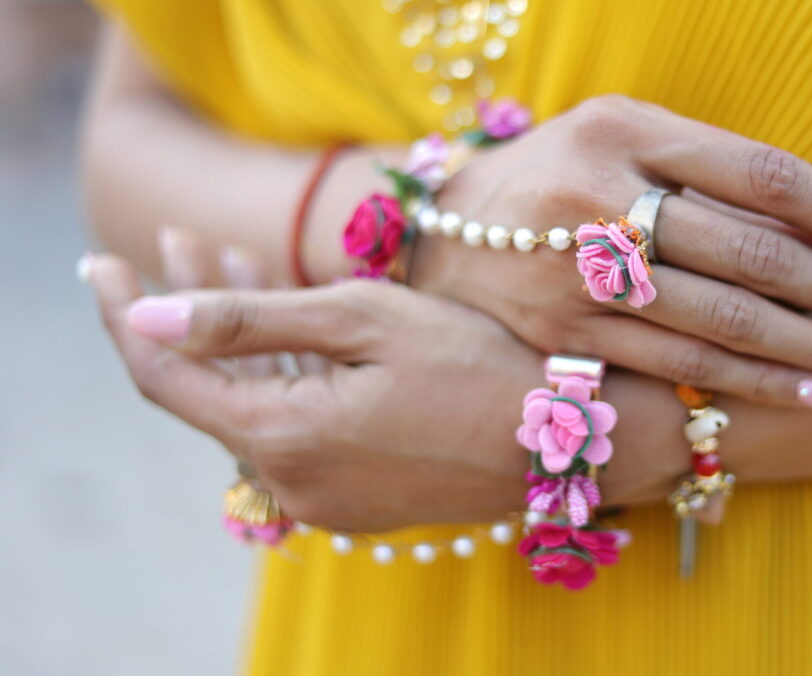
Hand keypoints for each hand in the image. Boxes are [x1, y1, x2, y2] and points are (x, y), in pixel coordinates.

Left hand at [86, 251, 683, 531]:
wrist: (567, 439)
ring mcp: (324, 500)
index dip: (123, 313)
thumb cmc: (474, 361)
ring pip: (253, 409)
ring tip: (227, 259)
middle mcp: (290, 484)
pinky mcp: (356, 501)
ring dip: (237, 342)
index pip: (161, 374)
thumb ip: (246, 319)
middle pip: (208, 391)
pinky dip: (281, 380)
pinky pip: (294, 434)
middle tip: (180, 240)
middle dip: (188, 311)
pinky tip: (288, 333)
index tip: (103, 258)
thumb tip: (145, 317)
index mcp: (281, 436)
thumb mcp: (360, 317)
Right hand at [411, 95, 811, 407]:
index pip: (767, 175)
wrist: (443, 234)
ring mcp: (577, 272)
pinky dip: (749, 384)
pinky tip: (808, 396)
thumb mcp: (626, 138)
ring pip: (721, 319)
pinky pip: (675, 364)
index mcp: (628, 129)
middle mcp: (600, 196)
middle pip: (752, 253)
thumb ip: (712, 173)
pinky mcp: (564, 334)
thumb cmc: (563, 174)